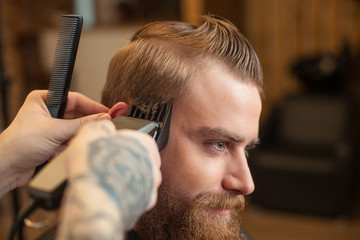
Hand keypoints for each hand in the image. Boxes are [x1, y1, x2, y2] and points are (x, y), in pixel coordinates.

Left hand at [0, 90, 109, 195]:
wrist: (7, 168)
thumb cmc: (19, 144)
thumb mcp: (55, 131)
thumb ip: (82, 125)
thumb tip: (104, 119)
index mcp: (44, 99)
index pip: (76, 99)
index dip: (93, 106)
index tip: (108, 113)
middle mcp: (47, 110)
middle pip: (77, 114)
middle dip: (84, 125)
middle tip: (101, 128)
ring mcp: (50, 126)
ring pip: (75, 128)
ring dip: (74, 138)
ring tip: (68, 144)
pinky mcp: (52, 140)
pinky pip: (70, 139)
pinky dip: (69, 146)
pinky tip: (59, 151)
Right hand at [57, 120, 160, 237]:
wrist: (95, 200)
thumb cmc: (94, 166)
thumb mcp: (90, 133)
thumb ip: (101, 127)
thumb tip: (105, 127)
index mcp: (142, 142)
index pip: (136, 138)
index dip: (120, 143)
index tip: (110, 148)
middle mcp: (152, 162)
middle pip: (138, 158)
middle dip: (124, 161)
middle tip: (106, 165)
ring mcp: (151, 182)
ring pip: (139, 177)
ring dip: (126, 178)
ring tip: (107, 181)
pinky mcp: (146, 201)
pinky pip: (136, 195)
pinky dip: (126, 194)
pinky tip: (112, 193)